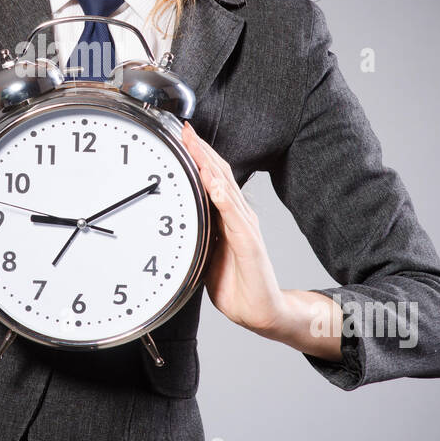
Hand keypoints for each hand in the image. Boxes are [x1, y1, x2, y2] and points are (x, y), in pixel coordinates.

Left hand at [181, 121, 288, 334]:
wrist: (261, 311)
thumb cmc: (235, 282)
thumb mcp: (206, 251)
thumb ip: (198, 229)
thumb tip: (178, 215)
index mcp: (227, 215)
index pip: (213, 176)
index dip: (199, 154)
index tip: (182, 134)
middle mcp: (239, 216)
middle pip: (219, 174)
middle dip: (201, 150)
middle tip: (185, 129)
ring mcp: (246, 229)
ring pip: (226, 189)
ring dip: (210, 166)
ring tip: (196, 146)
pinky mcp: (249, 246)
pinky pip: (235, 219)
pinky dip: (224, 200)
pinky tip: (214, 186)